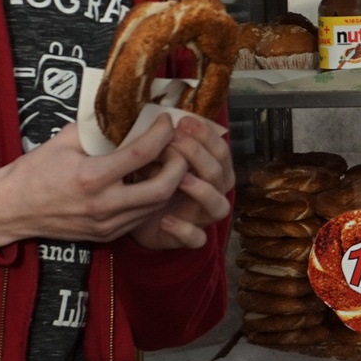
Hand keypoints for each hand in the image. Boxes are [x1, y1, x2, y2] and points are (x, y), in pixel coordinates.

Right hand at [0, 116, 192, 248]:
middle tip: (178, 146)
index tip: (166, 121)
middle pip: (163, 188)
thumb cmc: (35, 171)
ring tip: (166, 161)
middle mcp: (103, 205)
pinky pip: (141, 217)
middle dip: (180, 165)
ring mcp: (106, 224)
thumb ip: (98, 127)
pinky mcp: (106, 235)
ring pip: (157, 206)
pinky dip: (152, 198)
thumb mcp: (64, 139)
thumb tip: (127, 111)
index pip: (142, 154)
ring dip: (169, 182)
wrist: (12, 209)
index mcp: (91, 177)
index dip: (162, 134)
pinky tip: (147, 180)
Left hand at [130, 116, 234, 251]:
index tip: (185, 122)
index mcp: (212, 172)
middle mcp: (214, 193)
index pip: (221, 152)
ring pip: (219, 207)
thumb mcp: (158, 159)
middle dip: (199, 155)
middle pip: (220, 175)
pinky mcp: (189, 238)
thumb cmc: (151, 182)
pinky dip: (184, 230)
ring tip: (179, 179)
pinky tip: (166, 220)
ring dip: (202, 190)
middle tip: (175, 139)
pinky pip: (197, 239)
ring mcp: (203, 217)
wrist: (138, 217)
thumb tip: (161, 122)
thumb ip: (165, 144)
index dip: (207, 136)